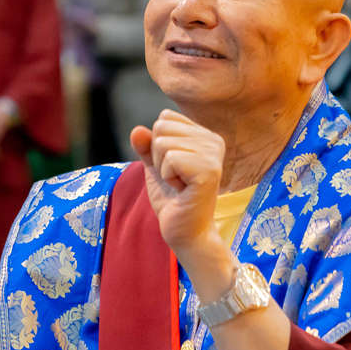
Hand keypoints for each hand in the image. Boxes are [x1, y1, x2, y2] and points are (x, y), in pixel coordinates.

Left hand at [129, 110, 225, 258]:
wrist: (185, 232)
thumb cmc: (172, 200)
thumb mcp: (154, 167)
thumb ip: (146, 146)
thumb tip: (136, 130)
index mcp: (206, 135)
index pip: (165, 117)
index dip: (158, 145)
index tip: (173, 168)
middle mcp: (214, 140)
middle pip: (162, 127)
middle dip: (157, 156)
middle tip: (175, 178)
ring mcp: (213, 154)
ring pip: (163, 143)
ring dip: (162, 169)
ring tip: (179, 185)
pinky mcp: (208, 170)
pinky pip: (170, 159)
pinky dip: (167, 177)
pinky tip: (182, 190)